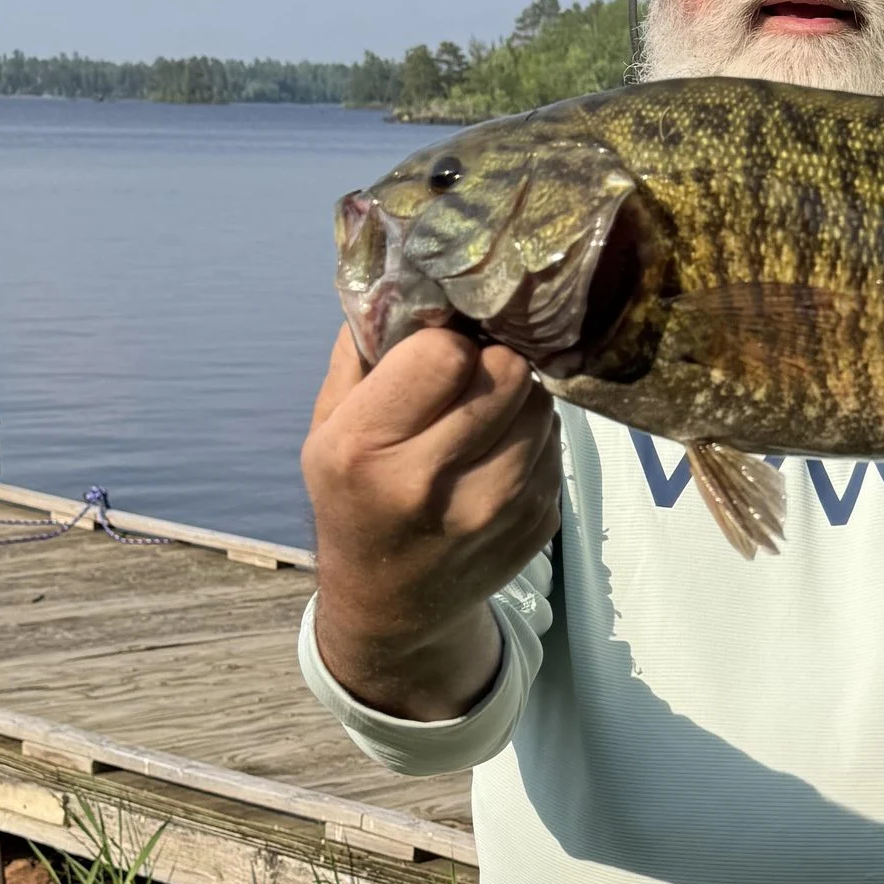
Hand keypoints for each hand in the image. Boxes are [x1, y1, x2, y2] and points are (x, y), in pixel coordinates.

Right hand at [302, 324, 559, 719]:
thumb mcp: (327, 429)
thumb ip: (361, 353)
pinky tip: (498, 456)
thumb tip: (407, 278)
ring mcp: (494, 513)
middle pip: (507, 372)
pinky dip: (533, 440)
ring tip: (484, 417)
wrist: (391, 605)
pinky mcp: (538, 527)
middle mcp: (430, 485)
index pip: (445, 353)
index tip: (434, 355)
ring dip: (518, 400)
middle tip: (470, 377)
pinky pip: (557, 447)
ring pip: (541, 406)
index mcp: (366, 450)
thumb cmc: (353, 500)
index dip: (446, 343)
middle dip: (491, 362)